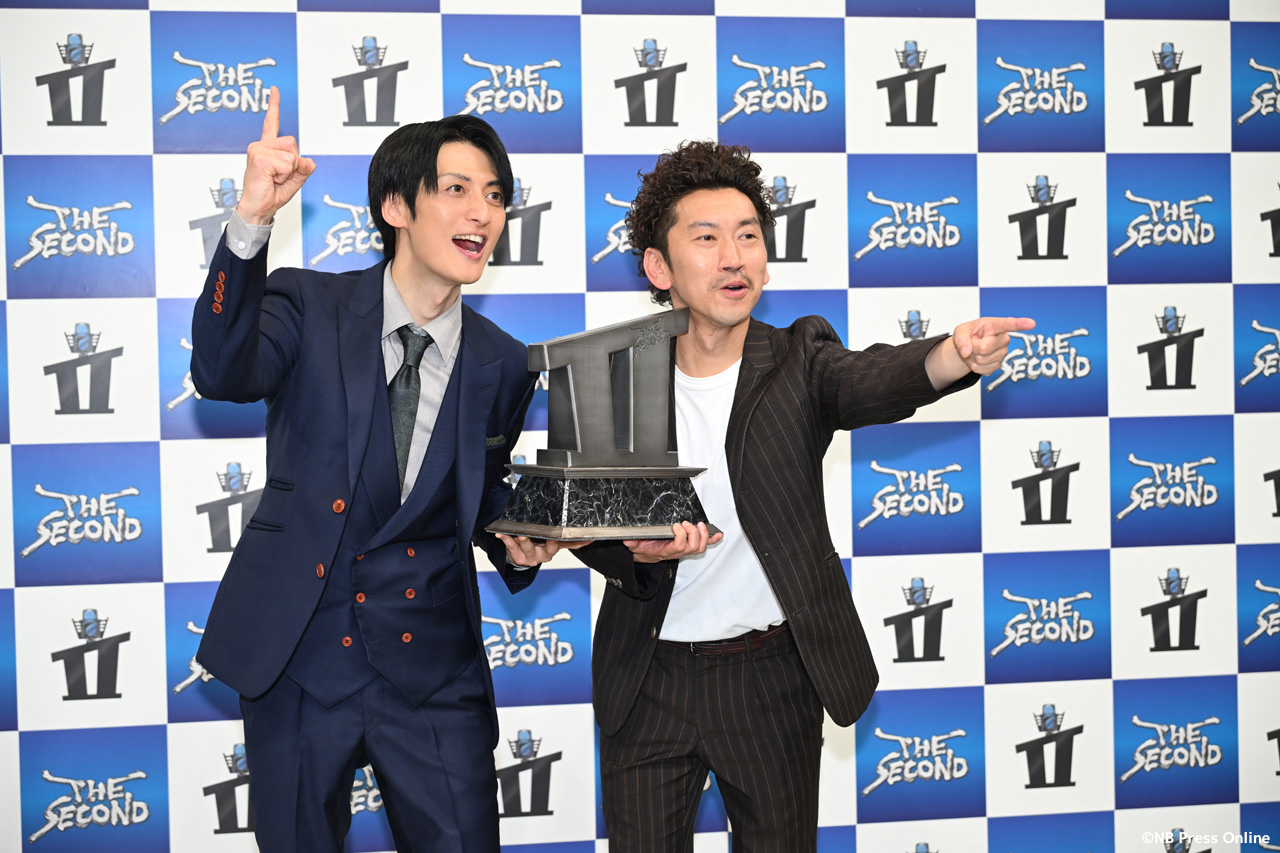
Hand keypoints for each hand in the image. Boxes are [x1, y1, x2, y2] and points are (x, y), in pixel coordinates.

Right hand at [236, 86, 314, 225]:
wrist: (258, 209)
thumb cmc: (270, 194)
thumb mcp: (294, 180)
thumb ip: (304, 167)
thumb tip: (307, 160)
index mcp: (268, 148)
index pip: (271, 123)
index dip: (274, 106)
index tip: (275, 90)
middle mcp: (261, 146)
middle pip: (293, 144)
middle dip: (293, 163)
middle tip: (278, 176)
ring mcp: (258, 150)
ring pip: (292, 155)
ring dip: (288, 171)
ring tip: (273, 178)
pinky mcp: (259, 157)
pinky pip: (287, 164)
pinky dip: (284, 175)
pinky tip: (270, 179)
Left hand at [496, 533, 590, 567]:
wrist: (521, 558)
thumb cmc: (538, 547)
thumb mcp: (554, 544)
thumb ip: (570, 542)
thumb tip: (590, 539)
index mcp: (551, 551)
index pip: (557, 544)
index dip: (558, 539)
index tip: (558, 534)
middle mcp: (541, 555)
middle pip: (542, 548)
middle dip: (545, 540)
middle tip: (540, 535)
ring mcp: (527, 556)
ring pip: (526, 547)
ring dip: (523, 541)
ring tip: (519, 535)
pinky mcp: (515, 555)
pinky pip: (509, 546)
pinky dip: (505, 539)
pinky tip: (501, 533)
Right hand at [624, 521, 721, 563]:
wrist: (647, 554)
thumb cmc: (644, 549)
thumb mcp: (635, 546)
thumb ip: (632, 542)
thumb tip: (627, 539)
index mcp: (666, 551)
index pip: (678, 547)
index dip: (681, 536)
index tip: (676, 526)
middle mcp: (677, 552)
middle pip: (692, 547)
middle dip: (693, 534)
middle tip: (687, 523)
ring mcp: (684, 550)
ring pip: (699, 547)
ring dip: (704, 536)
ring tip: (700, 524)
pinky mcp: (688, 546)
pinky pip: (703, 545)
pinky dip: (712, 540)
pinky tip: (719, 534)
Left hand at [952, 316, 1035, 375]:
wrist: (969, 348)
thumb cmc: (968, 335)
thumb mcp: (960, 331)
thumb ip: (960, 339)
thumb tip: (966, 352)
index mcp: (995, 325)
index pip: (1009, 324)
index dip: (1020, 324)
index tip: (1031, 323)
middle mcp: (1003, 339)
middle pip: (984, 348)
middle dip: (972, 348)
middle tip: (972, 343)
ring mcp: (1003, 353)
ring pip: (982, 360)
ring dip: (973, 358)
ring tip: (975, 350)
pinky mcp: (999, 365)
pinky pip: (983, 370)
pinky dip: (975, 367)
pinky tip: (977, 359)